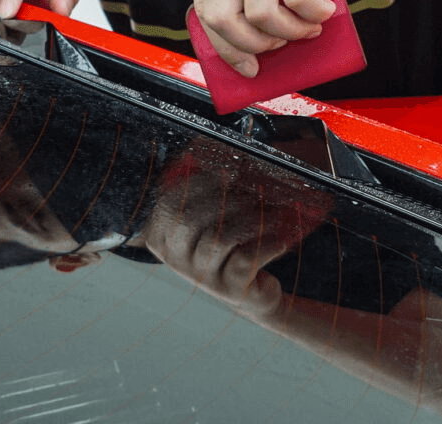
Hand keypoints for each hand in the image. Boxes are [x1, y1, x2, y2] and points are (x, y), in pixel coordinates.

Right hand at [140, 139, 329, 319]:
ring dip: (249, 220)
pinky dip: (264, 245)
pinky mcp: (227, 290)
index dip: (197, 183)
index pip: (169, 204)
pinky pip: (244, 260)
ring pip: (218, 240)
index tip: (226, 170)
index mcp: (163, 235)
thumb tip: (228, 153)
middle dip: (225, 199)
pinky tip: (278, 240)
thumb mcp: (213, 215)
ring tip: (270, 214)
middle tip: (253, 191)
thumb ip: (211, 188)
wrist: (252, 289)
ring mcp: (200, 276)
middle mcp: (175, 258)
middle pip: (189, 221)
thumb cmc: (230, 242)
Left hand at [193, 0, 361, 76]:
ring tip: (308, 26)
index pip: (204, 7)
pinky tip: (324, 10)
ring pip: (261, 14)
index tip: (246, 65)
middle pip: (223, 16)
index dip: (224, 46)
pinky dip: (313, 14)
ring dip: (289, 33)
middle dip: (250, 46)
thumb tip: (249, 27)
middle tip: (277, 49)